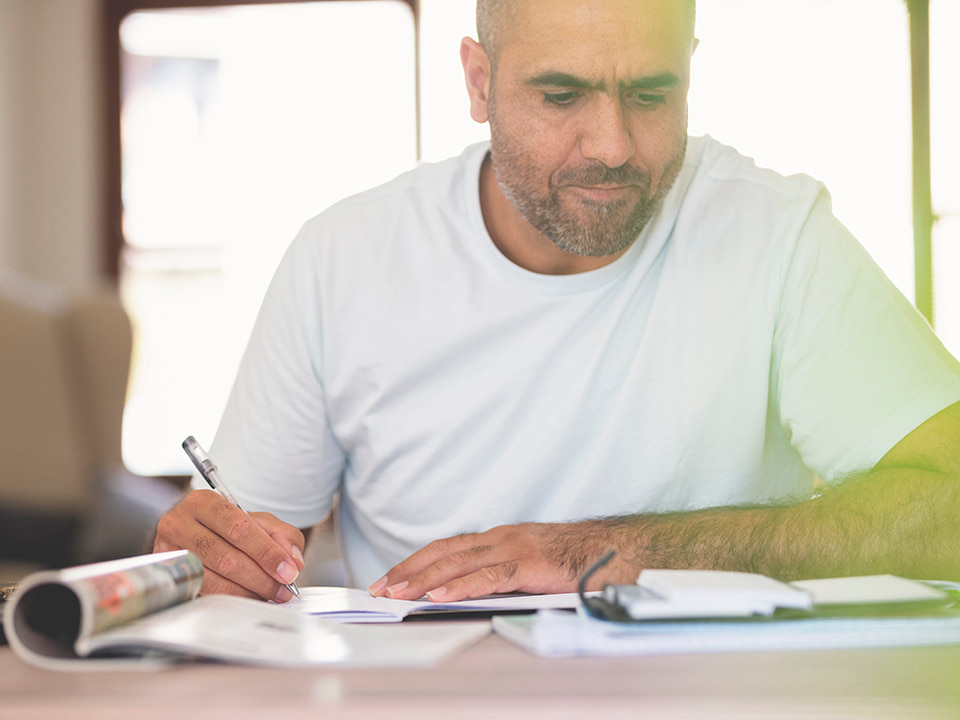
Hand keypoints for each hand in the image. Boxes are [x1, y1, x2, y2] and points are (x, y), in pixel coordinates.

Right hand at [154, 489, 304, 601]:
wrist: (191, 536)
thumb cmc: (225, 528)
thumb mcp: (258, 521)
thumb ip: (282, 535)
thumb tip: (293, 561)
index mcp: (203, 502)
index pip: (239, 528)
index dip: (267, 552)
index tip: (288, 571)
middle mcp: (179, 524)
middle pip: (227, 557)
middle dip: (261, 577)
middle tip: (282, 588)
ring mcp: (169, 553)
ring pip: (214, 580)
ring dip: (247, 591)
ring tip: (268, 594)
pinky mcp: (169, 578)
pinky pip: (203, 594)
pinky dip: (231, 598)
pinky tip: (247, 596)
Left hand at [367, 522, 628, 601]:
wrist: (616, 551)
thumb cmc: (575, 562)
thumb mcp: (530, 565)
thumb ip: (501, 575)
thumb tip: (467, 597)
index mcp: (499, 539)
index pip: (447, 548)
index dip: (415, 563)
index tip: (389, 579)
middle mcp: (501, 538)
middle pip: (444, 551)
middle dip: (408, 571)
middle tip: (379, 589)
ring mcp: (515, 548)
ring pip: (459, 562)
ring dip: (424, 579)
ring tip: (398, 594)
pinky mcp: (530, 564)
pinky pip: (488, 577)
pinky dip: (461, 586)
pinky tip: (440, 595)